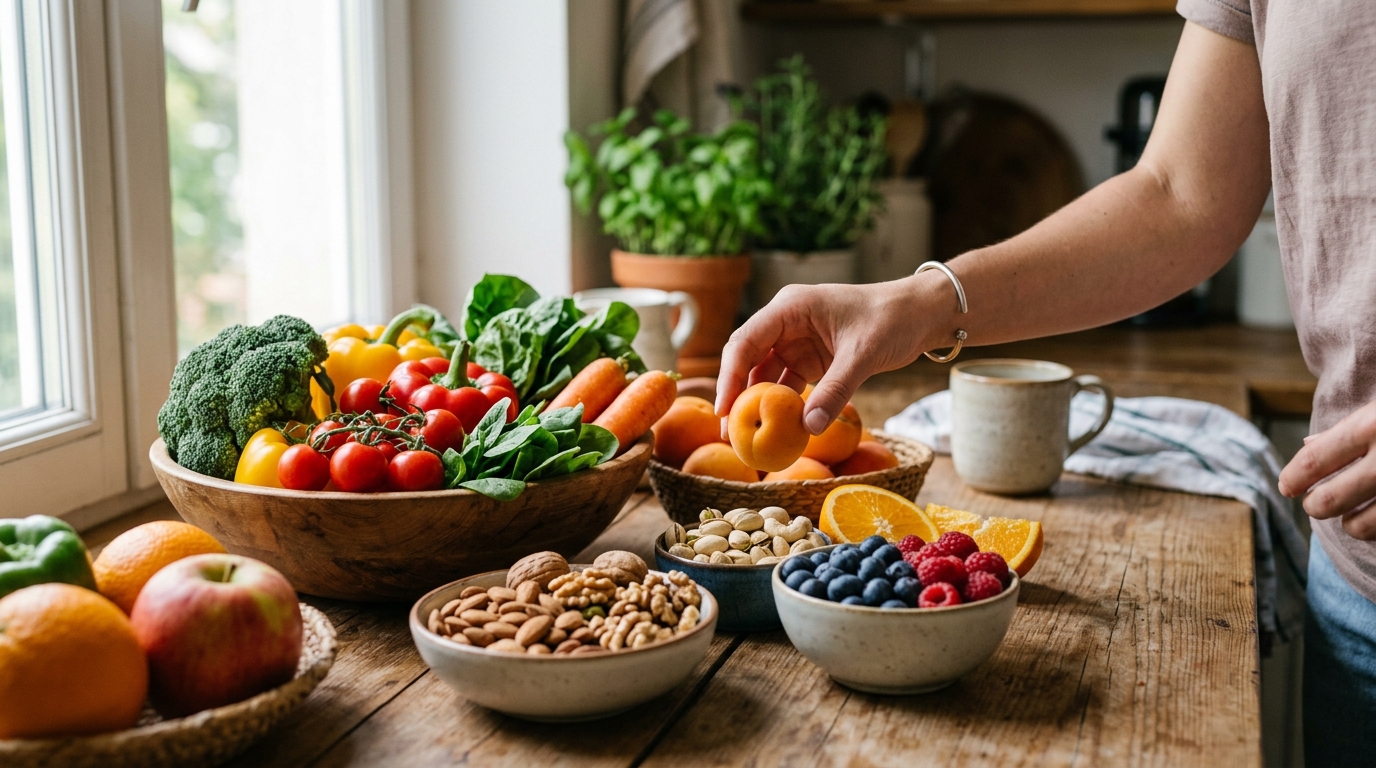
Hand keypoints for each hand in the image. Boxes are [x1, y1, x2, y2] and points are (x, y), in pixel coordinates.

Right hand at [714, 278, 940, 434]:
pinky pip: (787, 383)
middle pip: (748, 359)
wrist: (922, 313)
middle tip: (730, 433)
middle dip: (737, 395)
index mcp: (790, 308)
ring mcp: (796, 340)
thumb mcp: (863, 355)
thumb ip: (835, 391)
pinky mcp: (811, 358)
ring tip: (748, 438)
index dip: (729, 376)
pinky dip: (782, 406)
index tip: (724, 410)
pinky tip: (778, 429)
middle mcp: (786, 322)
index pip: (745, 342)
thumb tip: (807, 429)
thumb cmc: (893, 319)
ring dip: (758, 404)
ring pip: (765, 374)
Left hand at [1278, 399, 1375, 538]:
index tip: (1287, 486)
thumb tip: (1309, 444)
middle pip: (1328, 501)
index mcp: (1372, 425)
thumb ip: (1350, 427)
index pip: (1313, 460)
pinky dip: (1375, 526)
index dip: (1292, 478)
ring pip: (1358, 527)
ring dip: (1349, 523)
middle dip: (1314, 505)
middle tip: (1315, 502)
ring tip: (1354, 512)